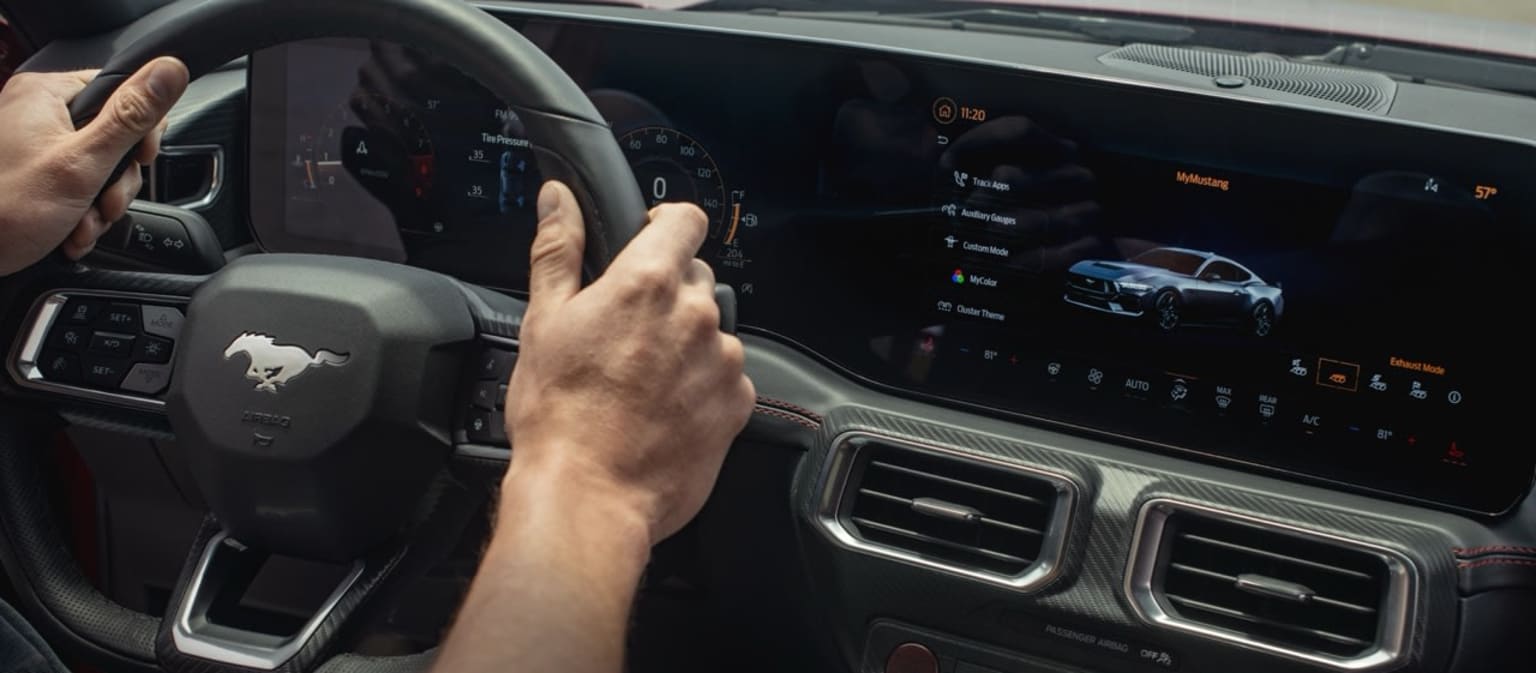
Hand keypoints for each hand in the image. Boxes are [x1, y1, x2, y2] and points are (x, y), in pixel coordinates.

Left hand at [0, 57, 188, 273]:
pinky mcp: (35, 172)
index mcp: (45, 94)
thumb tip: (169, 71)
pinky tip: (69, 230)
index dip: (141, 130)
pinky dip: (81, 213)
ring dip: (99, 205)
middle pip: (114, 137)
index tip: (140, 159)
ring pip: (100, 168)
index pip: (120, 91)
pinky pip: (78, 186)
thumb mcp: (83, 163)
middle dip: (115, 183)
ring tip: (80, 224)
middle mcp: (38, 113)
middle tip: (102, 203)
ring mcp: (35, 144)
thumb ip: (130, 117)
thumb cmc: (5, 210)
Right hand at [504, 181, 754, 544]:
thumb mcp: (543, 321)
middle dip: (665, 296)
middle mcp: (695, 314)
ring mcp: (723, 360)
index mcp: (647, 282)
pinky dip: (702, 386)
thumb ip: (558, 250)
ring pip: (712, 330)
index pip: (684, 219)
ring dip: (686, 344)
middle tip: (625, 336)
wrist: (588, 497)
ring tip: (641, 382)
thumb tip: (558, 201)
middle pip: (695, 278)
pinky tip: (663, 410)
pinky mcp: (737, 403)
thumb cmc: (558, 416)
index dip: (664, 226)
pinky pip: (726, 377)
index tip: (648, 242)